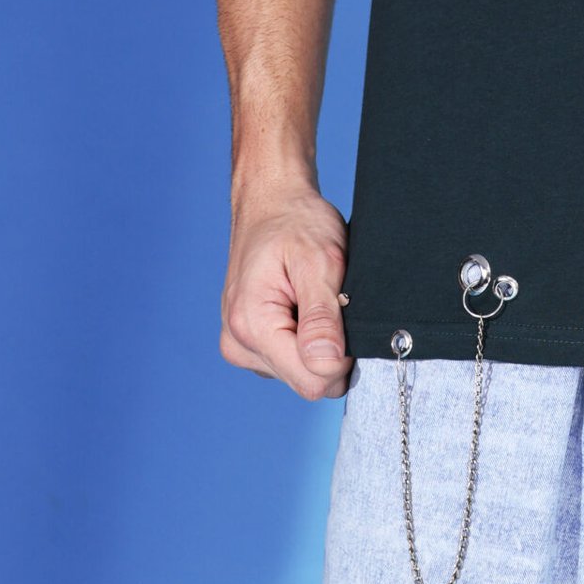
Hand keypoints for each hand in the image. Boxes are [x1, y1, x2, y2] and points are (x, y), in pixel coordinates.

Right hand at [220, 184, 352, 400]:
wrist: (271, 203)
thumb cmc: (296, 222)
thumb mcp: (320, 260)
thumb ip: (322, 317)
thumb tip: (326, 364)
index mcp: (251, 326)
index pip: (312, 381)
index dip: (342, 355)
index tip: (345, 313)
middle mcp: (239, 344)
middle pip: (307, 381)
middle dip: (331, 348)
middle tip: (331, 299)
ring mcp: (242, 347)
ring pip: (301, 373)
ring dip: (319, 341)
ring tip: (313, 296)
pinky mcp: (251, 344)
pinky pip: (292, 360)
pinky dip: (307, 338)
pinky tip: (303, 303)